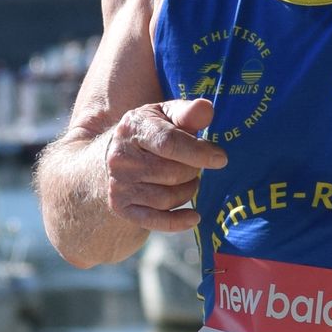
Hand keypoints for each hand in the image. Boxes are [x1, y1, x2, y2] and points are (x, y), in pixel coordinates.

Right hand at [101, 96, 226, 230]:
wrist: (111, 157)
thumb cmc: (150, 132)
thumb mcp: (165, 115)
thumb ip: (188, 113)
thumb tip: (207, 109)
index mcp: (133, 128)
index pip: (169, 143)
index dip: (198, 152)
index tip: (220, 158)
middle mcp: (120, 158)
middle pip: (172, 173)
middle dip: (193, 171)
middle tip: (196, 166)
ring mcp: (119, 184)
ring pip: (167, 198)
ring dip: (188, 191)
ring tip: (189, 180)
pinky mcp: (121, 206)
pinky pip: (155, 221)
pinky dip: (178, 222)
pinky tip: (194, 217)